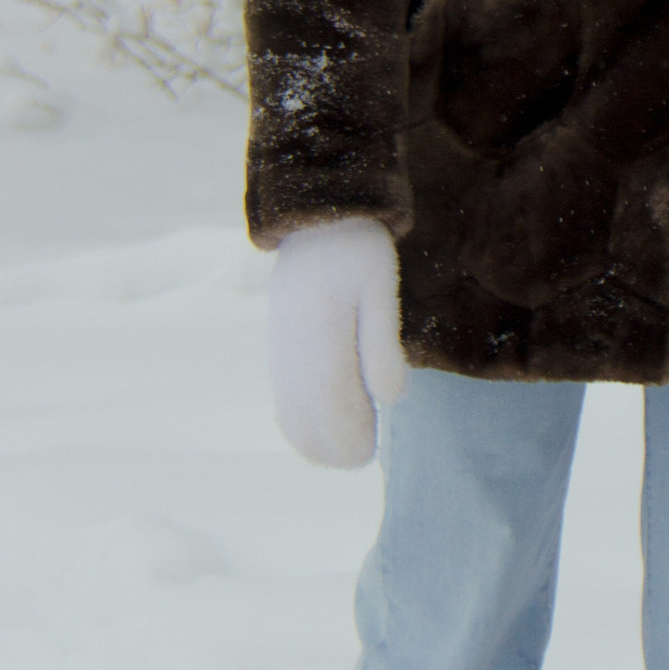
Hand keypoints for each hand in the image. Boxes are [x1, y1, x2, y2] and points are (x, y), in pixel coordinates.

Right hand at [269, 218, 407, 468]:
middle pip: (306, 426)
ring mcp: (280, 354)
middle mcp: (291, 356)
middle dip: (335, 448)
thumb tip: (390, 400)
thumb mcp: (381, 290)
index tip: (372, 450)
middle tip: (366, 449)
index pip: (330, 415)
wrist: (315, 218)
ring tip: (351, 437)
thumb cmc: (357, 251)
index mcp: (319, 344)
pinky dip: (303, 421)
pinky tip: (328, 420)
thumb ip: (382, 346)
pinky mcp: (278, 349)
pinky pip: (284, 400)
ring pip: (291, 417)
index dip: (350, 443)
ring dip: (318, 438)